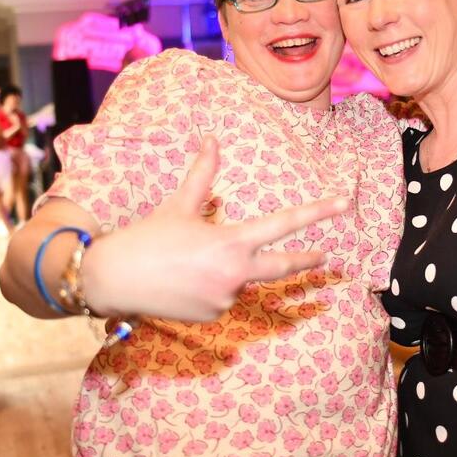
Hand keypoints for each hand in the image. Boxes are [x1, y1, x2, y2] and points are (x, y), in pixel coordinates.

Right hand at [82, 136, 349, 320]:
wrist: (112, 280)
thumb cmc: (147, 238)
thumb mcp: (178, 205)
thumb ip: (202, 174)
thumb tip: (212, 139)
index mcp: (232, 242)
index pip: (284, 224)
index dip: (317, 212)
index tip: (344, 204)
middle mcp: (236, 274)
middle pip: (282, 266)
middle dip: (306, 260)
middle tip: (325, 256)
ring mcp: (225, 299)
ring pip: (240, 279)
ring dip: (227, 269)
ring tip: (185, 262)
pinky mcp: (212, 317)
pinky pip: (221, 297)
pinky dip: (210, 286)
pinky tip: (182, 281)